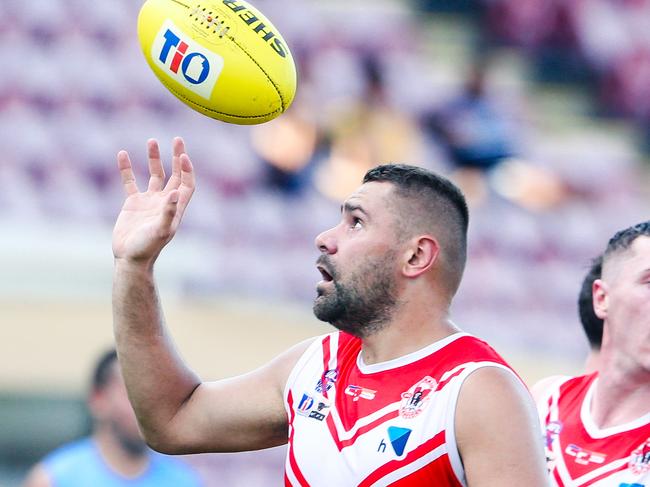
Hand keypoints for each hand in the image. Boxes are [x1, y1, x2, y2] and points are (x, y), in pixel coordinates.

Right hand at [112, 137, 194, 263]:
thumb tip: (175, 192)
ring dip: (154, 158)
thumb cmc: (148, 247)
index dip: (187, 169)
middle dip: (177, 157)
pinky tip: (122, 154)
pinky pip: (130, 182)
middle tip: (177, 139)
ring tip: (152, 141)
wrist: (130, 258)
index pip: (187, 183)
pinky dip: (126, 168)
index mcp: (176, 207)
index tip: (182, 155)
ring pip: (154, 174)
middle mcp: (165, 201)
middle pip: (175, 174)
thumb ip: (169, 212)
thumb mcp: (161, 230)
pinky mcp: (132, 204)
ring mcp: (149, 202)